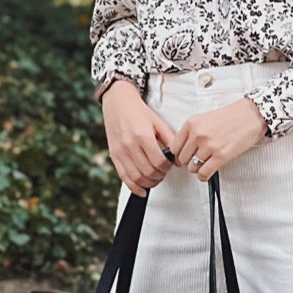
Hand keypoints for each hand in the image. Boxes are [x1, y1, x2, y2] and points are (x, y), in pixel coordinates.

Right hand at [100, 78, 174, 194]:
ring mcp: (120, 152)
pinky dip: (134, 187)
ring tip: (156, 179)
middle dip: (160, 176)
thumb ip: (170, 140)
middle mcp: (130, 145)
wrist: (118, 103)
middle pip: (148, 172)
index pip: (159, 162)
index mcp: (143, 136)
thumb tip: (178, 159)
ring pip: (137, 177)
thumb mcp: (158, 122)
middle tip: (164, 172)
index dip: (167, 167)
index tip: (170, 165)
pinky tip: (142, 190)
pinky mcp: (114, 156)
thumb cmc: (138, 111)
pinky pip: (124, 177)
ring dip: (149, 183)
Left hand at [169, 95, 267, 181]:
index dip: (178, 154)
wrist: (251, 115)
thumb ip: (192, 132)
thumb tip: (182, 149)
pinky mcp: (221, 156)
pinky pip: (204, 173)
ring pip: (192, 167)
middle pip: (182, 159)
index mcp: (192, 123)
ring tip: (206, 163)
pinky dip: (204, 176)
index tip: (183, 156)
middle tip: (197, 159)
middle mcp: (198, 134)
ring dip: (198, 168)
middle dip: (189, 161)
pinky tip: (207, 172)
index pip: (174, 146)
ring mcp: (209, 146)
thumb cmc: (232, 116)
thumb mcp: (205, 118)